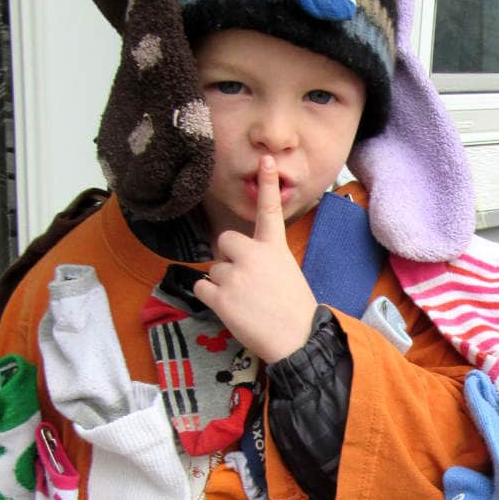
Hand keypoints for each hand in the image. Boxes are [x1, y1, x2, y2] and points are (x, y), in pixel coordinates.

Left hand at [193, 157, 317, 361]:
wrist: (297, 339)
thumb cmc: (296, 311)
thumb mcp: (288, 275)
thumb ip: (267, 261)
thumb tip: (248, 264)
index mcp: (274, 249)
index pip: (270, 210)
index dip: (268, 184)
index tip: (266, 160)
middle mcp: (253, 255)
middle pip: (225, 241)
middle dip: (229, 258)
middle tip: (245, 280)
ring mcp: (235, 275)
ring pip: (215, 269)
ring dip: (224, 284)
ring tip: (245, 302)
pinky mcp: (221, 297)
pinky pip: (202, 287)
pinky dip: (211, 298)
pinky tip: (230, 308)